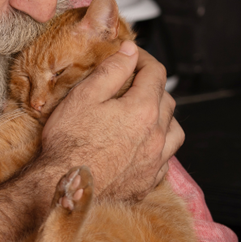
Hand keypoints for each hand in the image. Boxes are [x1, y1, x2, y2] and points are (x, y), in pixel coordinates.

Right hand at [40, 44, 183, 203]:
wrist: (66, 189)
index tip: (133, 56)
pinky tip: (143, 147)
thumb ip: (111, 70)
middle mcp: (156, 136)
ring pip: (174, 132)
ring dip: (164, 119)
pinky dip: (159, 148)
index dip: (144, 59)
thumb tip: (129, 51)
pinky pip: (165, 160)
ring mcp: (154, 162)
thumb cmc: (69, 144)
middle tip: (133, 83)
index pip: (156, 73)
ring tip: (145, 116)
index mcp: (143, 110)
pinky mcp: (147, 183)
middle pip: (167, 101)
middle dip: (153, 87)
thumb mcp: (84, 97)